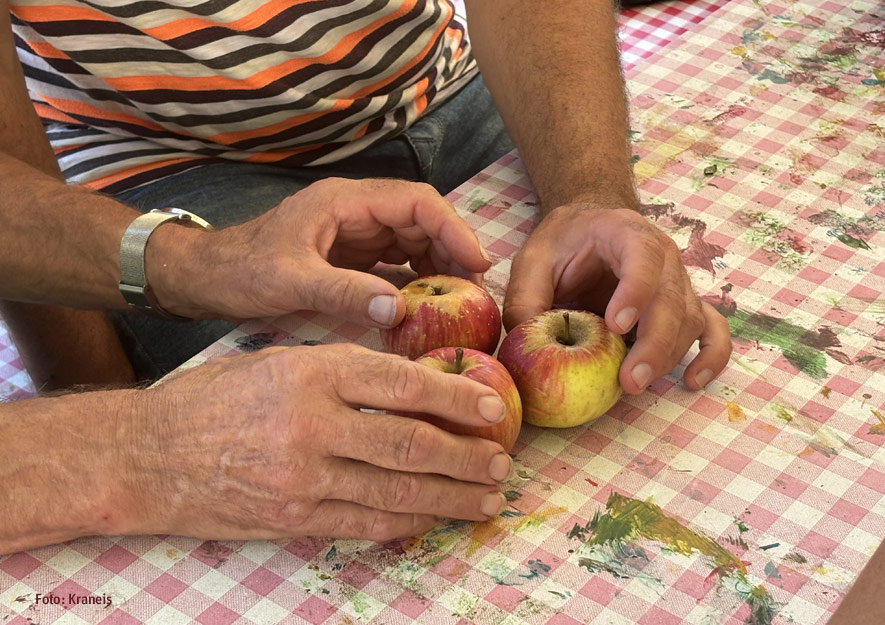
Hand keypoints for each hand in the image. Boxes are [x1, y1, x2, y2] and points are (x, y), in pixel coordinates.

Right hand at [122, 344, 511, 541]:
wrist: (145, 455)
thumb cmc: (212, 398)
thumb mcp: (278, 360)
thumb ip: (341, 370)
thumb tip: (410, 384)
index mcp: (311, 373)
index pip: (402, 385)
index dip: (456, 398)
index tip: (492, 409)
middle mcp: (312, 425)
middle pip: (410, 444)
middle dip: (466, 456)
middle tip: (502, 462)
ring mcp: (303, 479)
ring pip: (397, 493)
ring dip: (451, 497)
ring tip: (487, 497)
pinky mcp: (292, 519)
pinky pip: (365, 524)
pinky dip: (408, 523)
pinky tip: (436, 518)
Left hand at [150, 178, 490, 325]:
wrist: (207, 277)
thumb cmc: (242, 271)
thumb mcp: (290, 282)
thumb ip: (343, 292)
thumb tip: (399, 310)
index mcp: (346, 203)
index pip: (416, 202)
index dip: (453, 228)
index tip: (478, 262)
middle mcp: (356, 212)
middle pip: (422, 221)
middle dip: (453, 250)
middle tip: (477, 291)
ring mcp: (355, 234)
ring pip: (413, 241)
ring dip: (439, 267)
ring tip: (461, 300)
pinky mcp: (351, 256)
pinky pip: (396, 263)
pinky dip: (417, 280)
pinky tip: (428, 305)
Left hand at [503, 202, 731, 393]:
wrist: (588, 228)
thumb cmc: (562, 243)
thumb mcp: (533, 260)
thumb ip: (525, 297)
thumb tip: (523, 342)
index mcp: (625, 233)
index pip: (643, 256)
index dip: (636, 291)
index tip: (616, 326)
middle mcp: (663, 256)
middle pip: (672, 298)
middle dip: (653, 343)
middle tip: (629, 379)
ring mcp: (678, 282)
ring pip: (689, 320)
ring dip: (668, 356)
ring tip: (634, 385)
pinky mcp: (684, 307)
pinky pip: (712, 330)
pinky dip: (711, 356)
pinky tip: (692, 380)